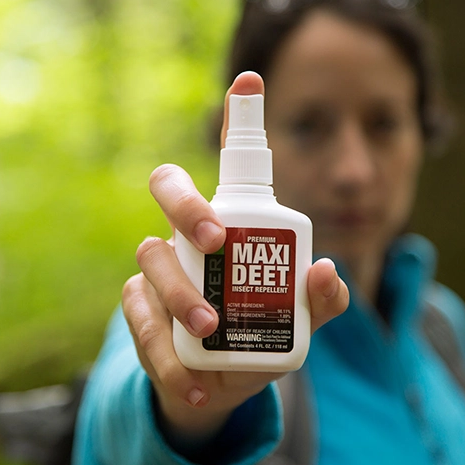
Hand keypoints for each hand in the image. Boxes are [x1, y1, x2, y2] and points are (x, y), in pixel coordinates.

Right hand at [122, 71, 349, 450]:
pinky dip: (166, 354)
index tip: (252, 80)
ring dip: (181, 295)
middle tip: (214, 239)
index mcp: (230, 222)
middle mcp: (187, 234)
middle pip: (168, 189)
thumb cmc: (258, 333)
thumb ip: (322, 299)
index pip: (230, 164)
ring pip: (151, 260)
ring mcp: (158, 269)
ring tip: (210, 330)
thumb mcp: (300, 320)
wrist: (216, 384)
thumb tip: (325, 270)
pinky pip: (140, 320)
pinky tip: (195, 381)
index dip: (238, 119)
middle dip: (186, 206)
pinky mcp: (139, 310)